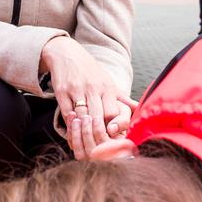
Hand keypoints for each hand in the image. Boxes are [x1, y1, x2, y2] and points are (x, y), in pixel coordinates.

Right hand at [41, 37, 134, 159]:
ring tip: (86, 142)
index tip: (113, 139)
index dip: (113, 129)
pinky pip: (67, 112)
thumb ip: (122, 99)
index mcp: (107, 87)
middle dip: (100, 133)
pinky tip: (74, 131)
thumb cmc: (90, 71)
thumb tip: (139, 109)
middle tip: (100, 148)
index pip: (113, 113)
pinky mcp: (62, 91)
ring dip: (85, 130)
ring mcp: (77, 90)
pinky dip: (71, 124)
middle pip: (98, 117)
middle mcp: (93, 88)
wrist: (67, 54)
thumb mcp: (108, 82)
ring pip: (82, 116)